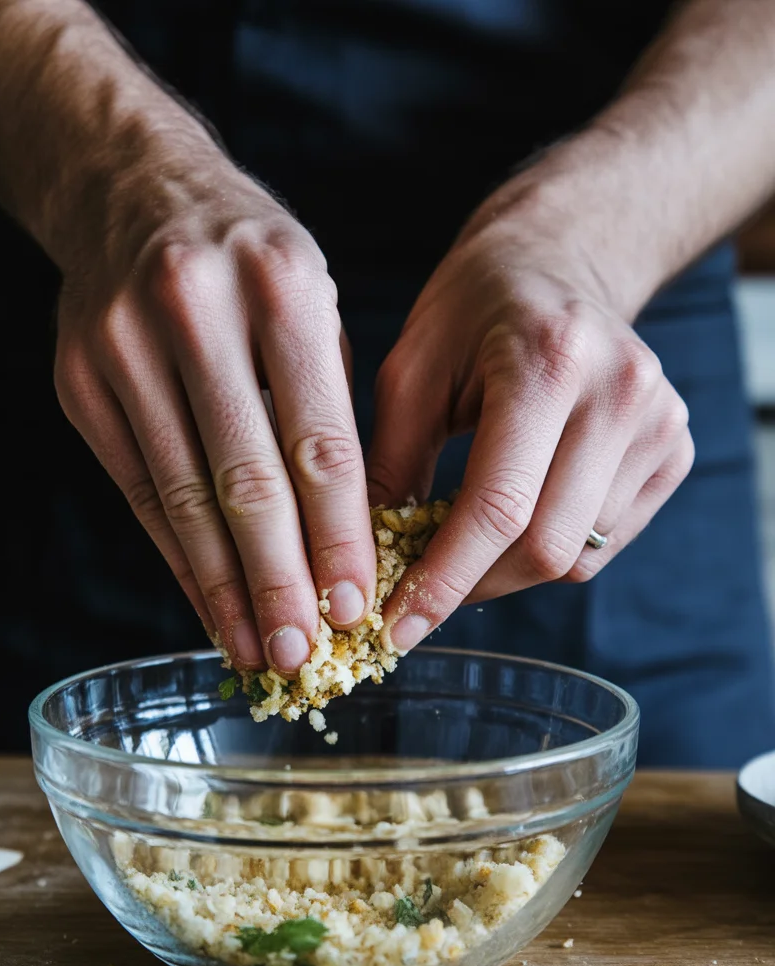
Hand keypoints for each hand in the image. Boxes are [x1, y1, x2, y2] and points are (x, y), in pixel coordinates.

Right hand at [54, 143, 374, 672]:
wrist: (133, 191)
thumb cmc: (251, 266)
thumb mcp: (313, 307)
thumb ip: (330, 411)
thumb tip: (349, 546)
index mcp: (281, 287)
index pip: (319, 443)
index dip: (338, 538)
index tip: (355, 610)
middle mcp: (196, 310)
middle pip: (246, 479)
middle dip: (279, 580)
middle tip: (303, 656)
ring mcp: (124, 346)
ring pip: (183, 496)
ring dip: (223, 586)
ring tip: (256, 650)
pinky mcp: (80, 381)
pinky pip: (137, 490)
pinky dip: (177, 555)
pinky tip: (208, 604)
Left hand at [366, 211, 693, 651]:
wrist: (557, 263)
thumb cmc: (469, 313)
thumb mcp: (410, 370)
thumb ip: (388, 467)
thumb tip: (364, 569)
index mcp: (548, 361)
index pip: (498, 507)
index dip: (443, 581)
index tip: (396, 628)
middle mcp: (621, 392)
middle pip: (547, 547)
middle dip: (474, 587)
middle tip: (419, 599)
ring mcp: (660, 422)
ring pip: (577, 555)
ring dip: (508, 571)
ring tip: (462, 547)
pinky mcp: (675, 448)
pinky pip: (606, 543)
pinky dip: (551, 551)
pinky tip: (516, 520)